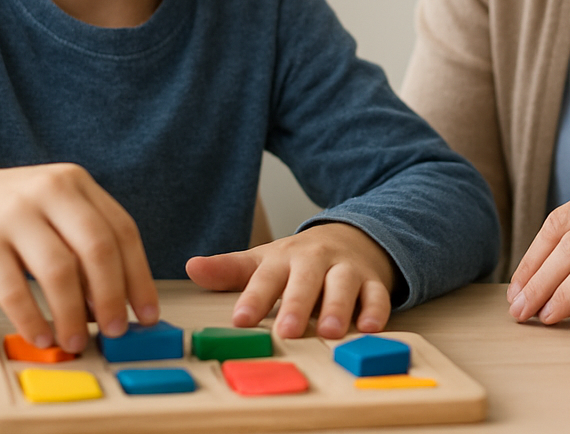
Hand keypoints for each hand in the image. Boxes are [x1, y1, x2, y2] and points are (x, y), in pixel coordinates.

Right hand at [0, 164, 159, 352]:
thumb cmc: (9, 215)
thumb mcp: (53, 212)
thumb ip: (84, 245)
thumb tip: (116, 304)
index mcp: (76, 183)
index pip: (122, 230)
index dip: (139, 276)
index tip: (147, 313)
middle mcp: (49, 190)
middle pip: (97, 248)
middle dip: (112, 296)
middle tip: (116, 331)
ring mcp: (14, 213)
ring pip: (58, 270)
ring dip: (73, 314)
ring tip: (77, 341)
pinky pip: (14, 289)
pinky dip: (31, 318)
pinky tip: (40, 336)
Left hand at [184, 222, 394, 338]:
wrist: (351, 237)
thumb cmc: (300, 261)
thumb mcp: (264, 261)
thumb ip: (229, 270)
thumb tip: (191, 267)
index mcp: (285, 257)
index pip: (266, 277)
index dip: (254, 298)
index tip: (241, 320)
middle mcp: (316, 261)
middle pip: (307, 280)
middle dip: (298, 304)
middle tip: (288, 330)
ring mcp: (347, 269)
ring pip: (343, 285)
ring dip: (339, 307)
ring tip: (330, 332)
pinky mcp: (373, 281)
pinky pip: (377, 294)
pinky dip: (376, 310)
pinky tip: (370, 327)